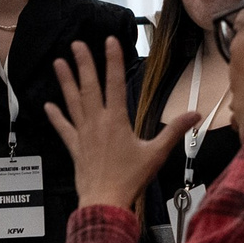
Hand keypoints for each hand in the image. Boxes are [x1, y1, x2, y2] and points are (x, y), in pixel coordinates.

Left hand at [43, 39, 193, 212]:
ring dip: (66, 82)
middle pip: (90, 87)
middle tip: (77, 44)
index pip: (115, 83)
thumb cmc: (130, 179)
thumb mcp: (156, 153)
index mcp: (117, 120)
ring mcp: (83, 134)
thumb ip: (175, 131)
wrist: (105, 201)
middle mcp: (97, 123)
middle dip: (84, 63)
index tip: (110, 41)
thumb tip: (195, 114)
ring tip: (58, 62)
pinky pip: (63, 128)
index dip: (113, 60)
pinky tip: (48, 105)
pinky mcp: (75, 147)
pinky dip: (56, 116)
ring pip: (73, 102)